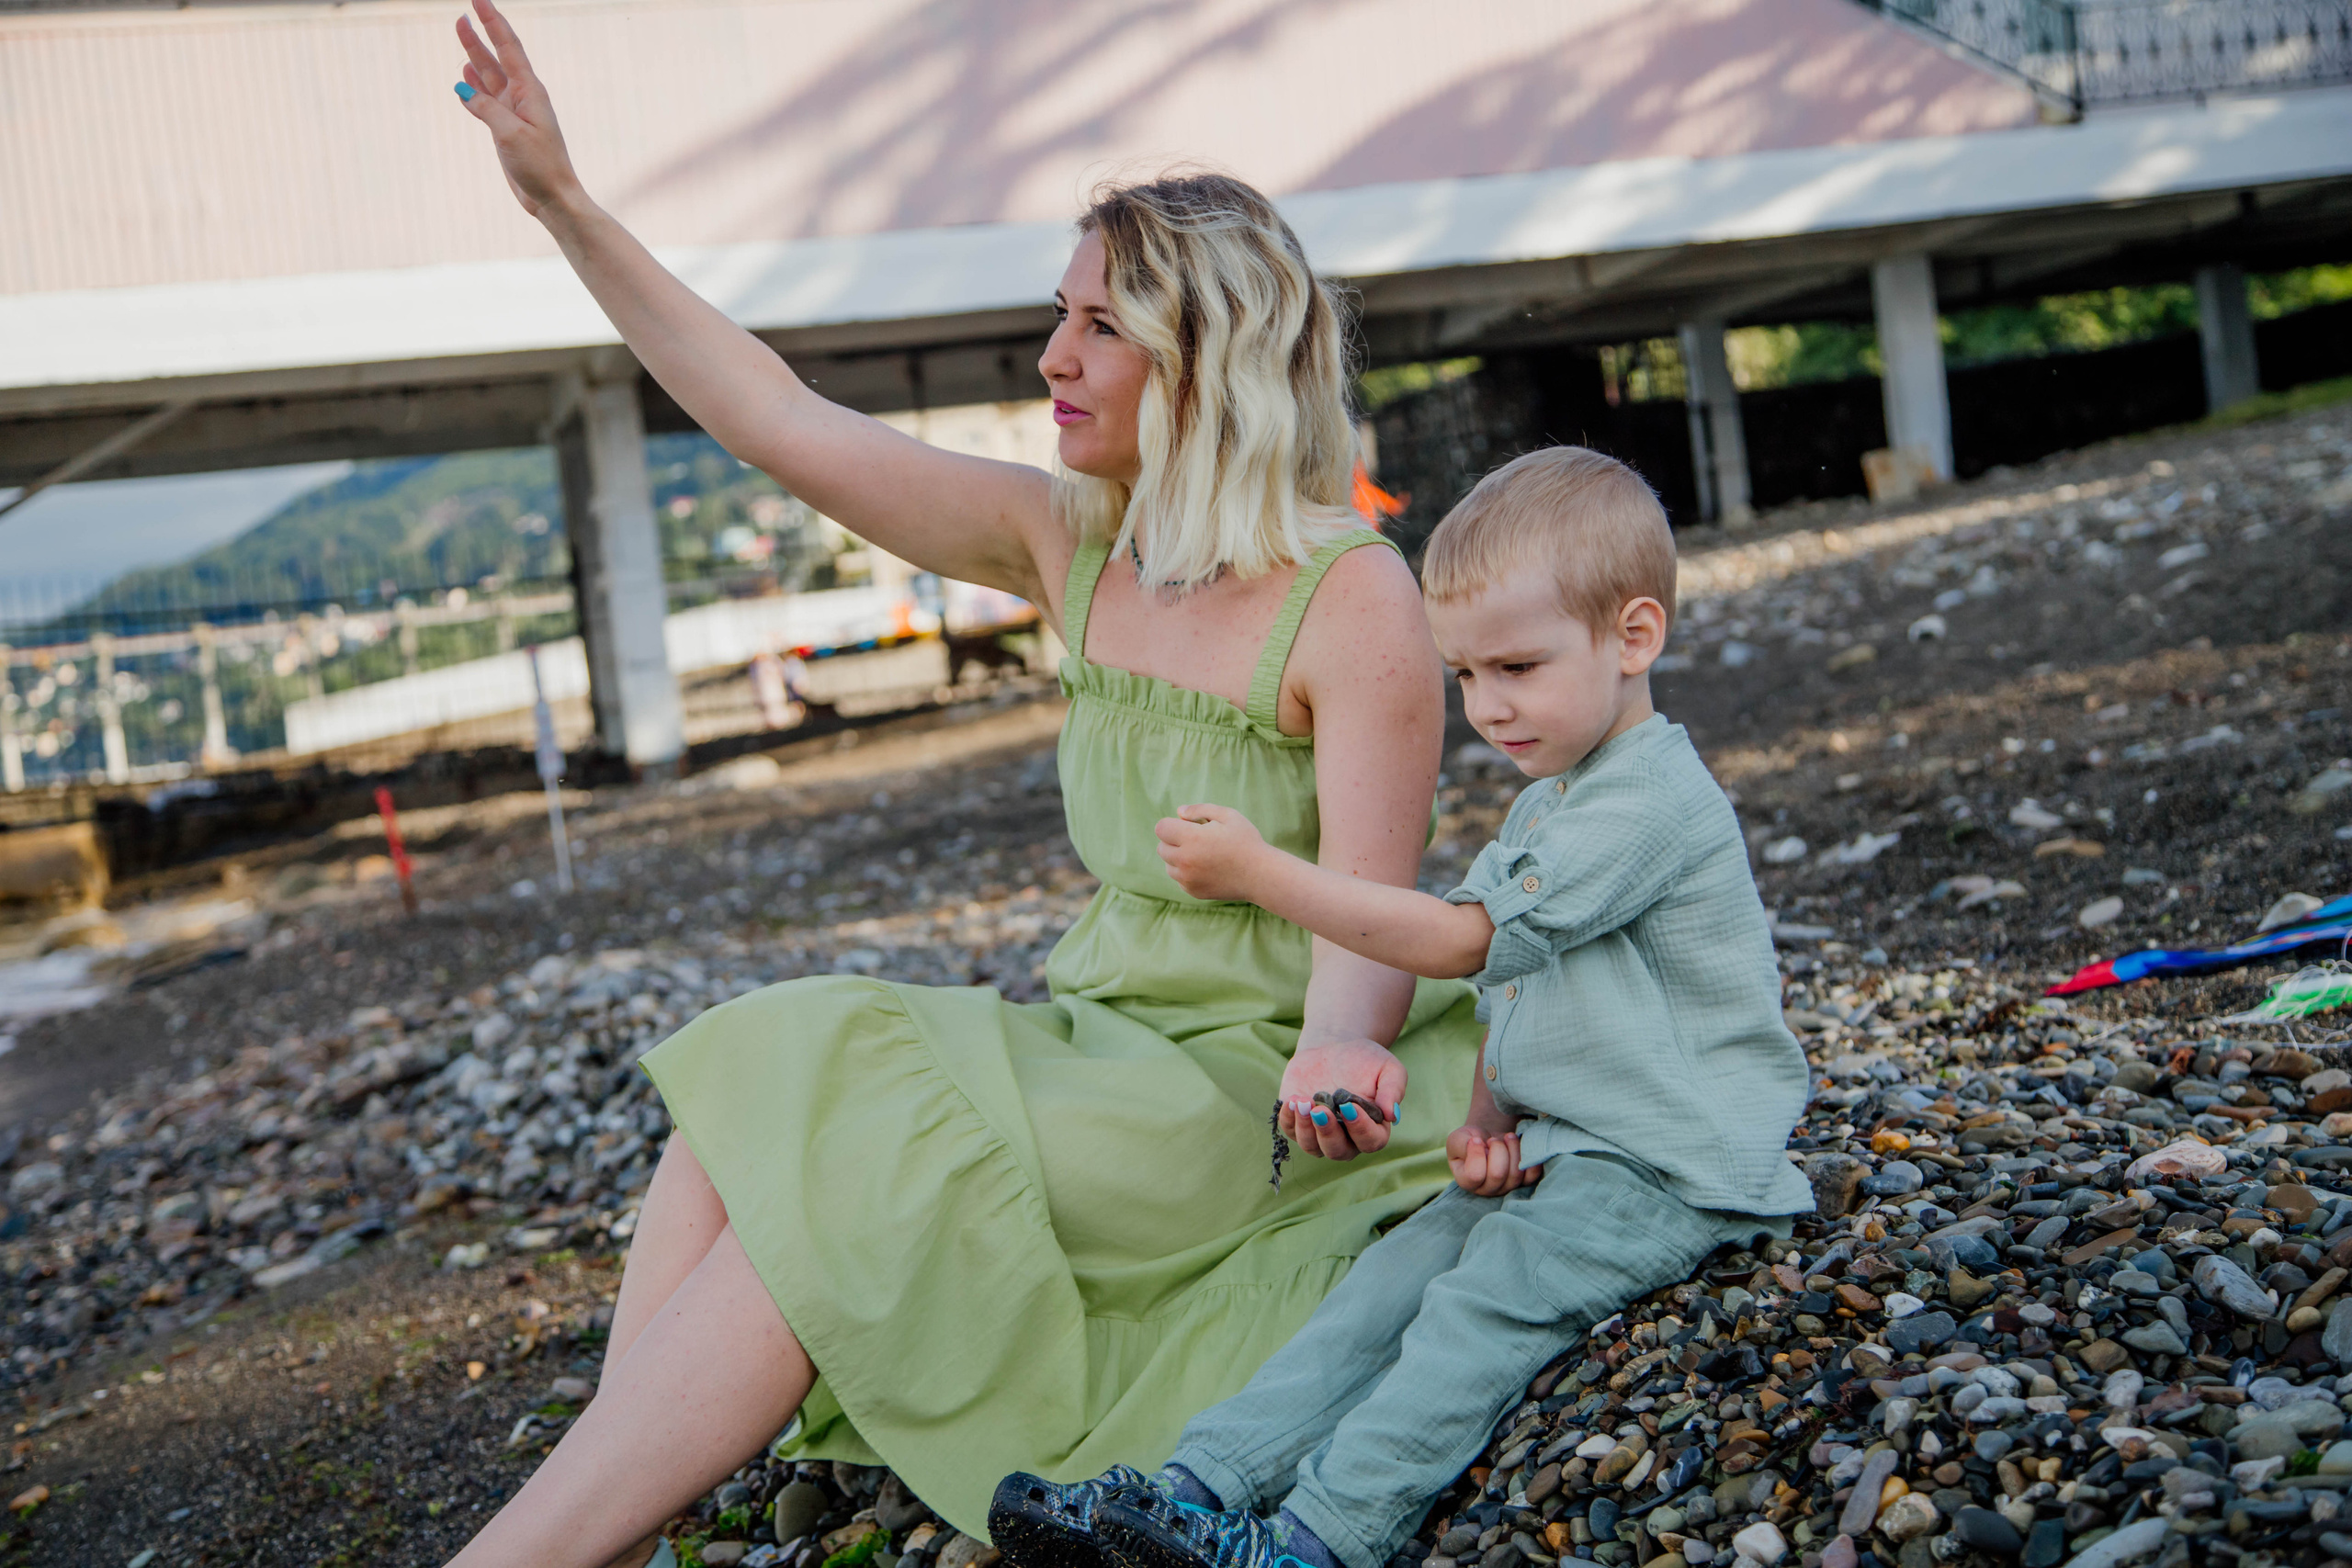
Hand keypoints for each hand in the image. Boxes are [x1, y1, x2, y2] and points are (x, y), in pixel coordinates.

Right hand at [453, 0, 582, 218]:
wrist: (553, 198)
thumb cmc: (540, 166)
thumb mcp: (510, 134)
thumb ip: (485, 107)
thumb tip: (462, 86)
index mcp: (530, 92)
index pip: (509, 47)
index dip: (494, 21)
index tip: (479, 0)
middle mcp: (523, 97)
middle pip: (496, 58)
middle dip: (479, 35)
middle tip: (461, 15)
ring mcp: (514, 113)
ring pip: (489, 77)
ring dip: (474, 56)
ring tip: (461, 33)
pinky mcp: (507, 129)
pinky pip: (486, 100)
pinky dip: (474, 87)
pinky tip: (465, 76)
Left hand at [1155, 804, 1268, 901]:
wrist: (1261, 875)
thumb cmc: (1246, 841)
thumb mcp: (1228, 815)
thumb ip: (1200, 809)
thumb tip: (1179, 812)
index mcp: (1191, 838)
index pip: (1161, 828)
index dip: (1173, 824)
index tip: (1188, 826)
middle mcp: (1185, 861)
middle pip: (1161, 847)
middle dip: (1174, 840)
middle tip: (1198, 840)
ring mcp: (1188, 879)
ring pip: (1169, 865)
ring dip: (1179, 858)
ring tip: (1203, 854)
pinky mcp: (1193, 892)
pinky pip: (1180, 880)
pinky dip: (1188, 873)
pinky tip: (1208, 868)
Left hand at [1278, 1038, 1406, 1161]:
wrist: (1334, 1049)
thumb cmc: (1365, 1060)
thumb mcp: (1387, 1067)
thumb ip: (1393, 1089)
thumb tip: (1392, 1115)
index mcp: (1373, 1129)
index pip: (1370, 1141)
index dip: (1360, 1129)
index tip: (1349, 1106)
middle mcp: (1346, 1138)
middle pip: (1338, 1151)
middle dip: (1328, 1133)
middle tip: (1320, 1110)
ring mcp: (1320, 1133)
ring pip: (1312, 1147)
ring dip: (1305, 1129)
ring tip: (1302, 1102)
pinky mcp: (1299, 1123)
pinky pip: (1291, 1131)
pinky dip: (1289, 1119)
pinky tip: (1292, 1100)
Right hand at [1447, 1124, 1539, 1195]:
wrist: (1488, 1138)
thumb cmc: (1471, 1140)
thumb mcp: (1458, 1138)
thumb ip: (1461, 1144)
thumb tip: (1478, 1144)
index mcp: (1466, 1181)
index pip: (1474, 1175)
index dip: (1477, 1154)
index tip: (1476, 1140)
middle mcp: (1486, 1189)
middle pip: (1497, 1174)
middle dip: (1497, 1149)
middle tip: (1493, 1140)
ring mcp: (1506, 1188)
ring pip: (1515, 1173)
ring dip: (1513, 1148)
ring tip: (1507, 1137)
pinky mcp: (1523, 1182)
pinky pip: (1531, 1175)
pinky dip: (1530, 1158)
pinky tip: (1523, 1145)